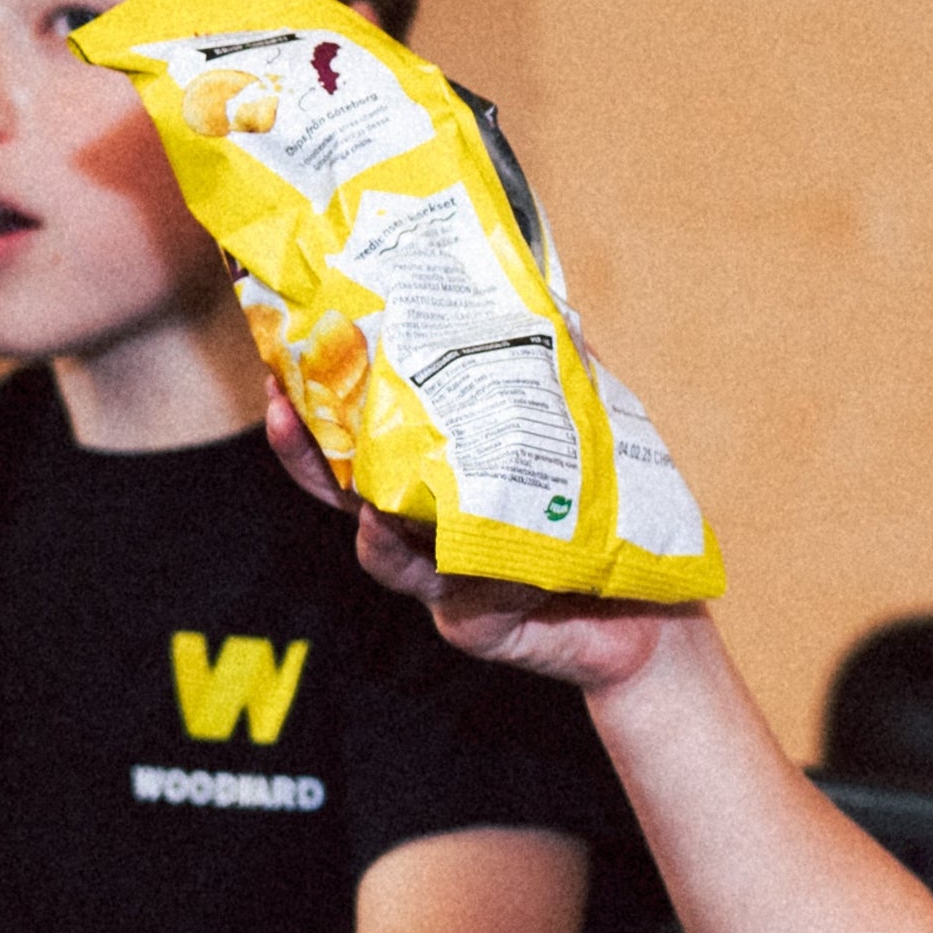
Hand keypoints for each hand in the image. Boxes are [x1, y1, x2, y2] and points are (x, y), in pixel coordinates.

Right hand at [267, 400, 673, 688]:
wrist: (650, 604)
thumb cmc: (600, 513)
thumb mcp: (581, 430)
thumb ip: (557, 377)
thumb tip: (549, 305)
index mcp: (431, 480)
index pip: (356, 442)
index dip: (314, 411)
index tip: (281, 363)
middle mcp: (423, 531)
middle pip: (342, 499)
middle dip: (307, 459)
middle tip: (282, 411)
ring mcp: (446, 584)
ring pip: (391, 563)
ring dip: (379, 536)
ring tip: (374, 511)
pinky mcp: (485, 627)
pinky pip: (474, 609)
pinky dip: (488, 588)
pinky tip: (509, 572)